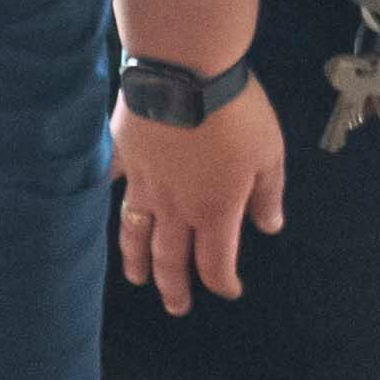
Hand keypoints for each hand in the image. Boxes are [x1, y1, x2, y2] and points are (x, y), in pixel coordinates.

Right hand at [114, 86, 284, 315]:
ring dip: (136, 260)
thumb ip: (268, 195)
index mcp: (215, 211)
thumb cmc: (237, 113)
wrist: (187, 72)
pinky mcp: (125, 157)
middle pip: (171, 258)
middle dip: (174, 287)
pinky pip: (115, 182)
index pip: (215, 263)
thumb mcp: (269, 155)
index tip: (229, 291)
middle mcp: (176, 208)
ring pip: (137, 233)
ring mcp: (145, 184)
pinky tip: (110, 199)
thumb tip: (269, 226)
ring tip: (136, 278)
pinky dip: (113, 193)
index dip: (222, 283)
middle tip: (176, 307)